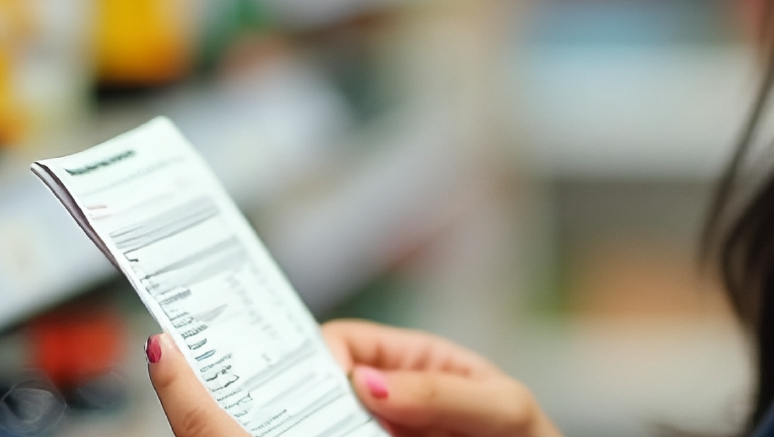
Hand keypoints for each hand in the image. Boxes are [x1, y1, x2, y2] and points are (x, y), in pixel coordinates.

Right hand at [141, 323, 558, 436]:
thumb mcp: (500, 408)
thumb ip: (440, 391)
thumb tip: (365, 381)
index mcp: (407, 364)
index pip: (343, 345)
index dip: (320, 357)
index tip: (314, 381)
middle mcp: (381, 400)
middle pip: (316, 389)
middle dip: (291, 396)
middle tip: (272, 412)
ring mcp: (372, 434)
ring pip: (316, 425)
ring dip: (297, 425)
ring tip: (283, 426)